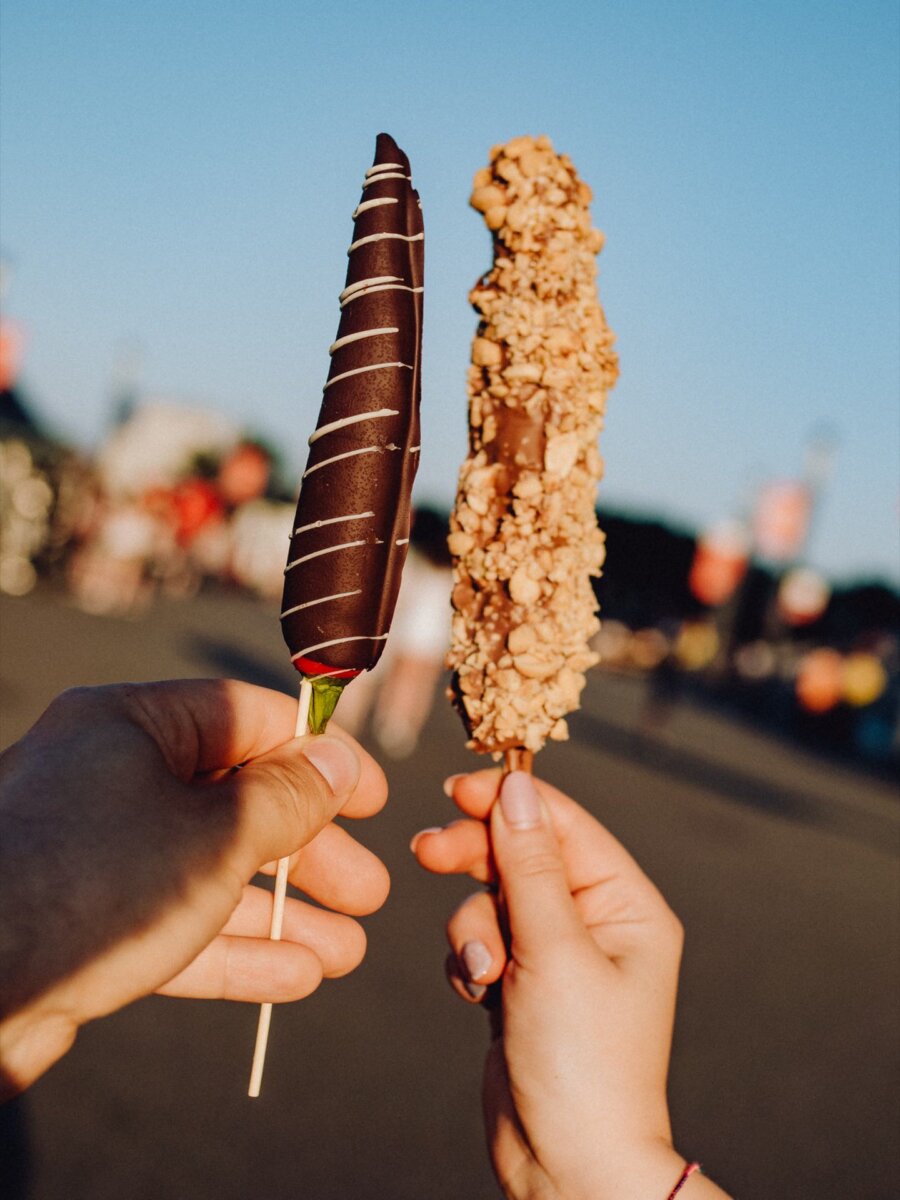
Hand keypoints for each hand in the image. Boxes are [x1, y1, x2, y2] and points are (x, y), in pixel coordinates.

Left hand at [0, 680, 388, 1095]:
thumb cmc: (90, 885)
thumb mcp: (214, 833)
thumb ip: (286, 797)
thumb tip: (337, 761)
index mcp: (130, 726)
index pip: (244, 719)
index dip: (315, 756)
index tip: (370, 800)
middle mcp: (108, 780)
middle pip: (233, 802)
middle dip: (309, 854)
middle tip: (370, 892)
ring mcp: (93, 855)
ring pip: (208, 873)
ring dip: (282, 913)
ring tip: (347, 952)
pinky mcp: (81, 926)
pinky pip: (173, 926)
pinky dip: (232, 951)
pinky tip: (295, 977)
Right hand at [413, 770, 728, 1199]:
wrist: (567, 1167)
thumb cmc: (585, 1066)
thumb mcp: (555, 950)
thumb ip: (529, 864)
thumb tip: (517, 788)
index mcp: (626, 907)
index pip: (565, 826)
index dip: (511, 801)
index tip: (456, 788)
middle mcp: (595, 925)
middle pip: (522, 856)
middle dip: (477, 860)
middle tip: (429, 852)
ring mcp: (556, 956)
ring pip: (492, 900)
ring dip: (474, 930)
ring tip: (483, 971)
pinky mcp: (521, 985)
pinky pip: (480, 942)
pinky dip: (469, 961)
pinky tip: (478, 994)